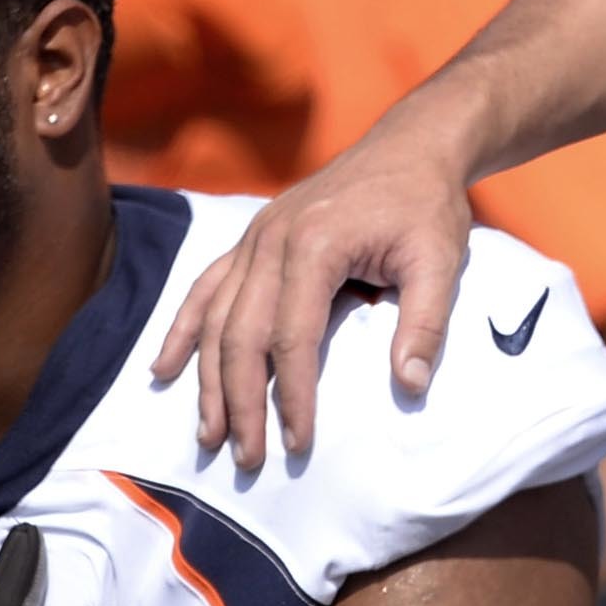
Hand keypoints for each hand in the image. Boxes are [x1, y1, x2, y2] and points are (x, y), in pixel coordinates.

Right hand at [153, 107, 482, 467]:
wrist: (411, 146)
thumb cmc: (427, 205)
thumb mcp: (441, 260)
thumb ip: (427, 323)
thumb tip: (411, 386)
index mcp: (315, 245)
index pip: (292, 338)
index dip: (293, 397)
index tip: (300, 443)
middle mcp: (270, 240)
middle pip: (242, 336)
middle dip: (241, 403)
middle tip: (248, 458)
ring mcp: (254, 237)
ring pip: (216, 319)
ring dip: (208, 380)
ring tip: (211, 435)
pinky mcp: (251, 238)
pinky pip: (205, 287)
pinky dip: (183, 330)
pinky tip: (164, 369)